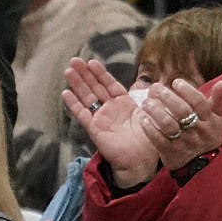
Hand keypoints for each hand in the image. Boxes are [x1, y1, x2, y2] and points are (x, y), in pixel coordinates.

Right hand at [62, 56, 159, 188]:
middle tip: (74, 60)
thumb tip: (155, 87)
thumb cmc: (148, 140)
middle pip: (95, 87)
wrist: (141, 160)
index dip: (101, 73)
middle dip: (85, 74)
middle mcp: (110, 109)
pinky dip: (74, 104)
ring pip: (87, 97)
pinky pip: (82, 114)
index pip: (110, 84)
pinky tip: (66, 93)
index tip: (92, 61)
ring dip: (77, 84)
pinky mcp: (94, 129)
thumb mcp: (150, 115)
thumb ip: (150, 101)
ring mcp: (101, 118)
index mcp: (124, 104)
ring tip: (68, 71)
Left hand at [140, 75, 221, 173]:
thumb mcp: (217, 119)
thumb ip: (218, 100)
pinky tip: (143, 120)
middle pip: (182, 112)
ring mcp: (183, 142)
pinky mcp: (170, 152)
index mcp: (208, 120)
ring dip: (156, 112)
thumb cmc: (207, 136)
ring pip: (169, 125)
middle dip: (168, 98)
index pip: (199, 103)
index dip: (187, 91)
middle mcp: (196, 131)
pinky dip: (150, 129)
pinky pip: (159, 140)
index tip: (176, 82)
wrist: (204, 167)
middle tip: (156, 88)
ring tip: (146, 102)